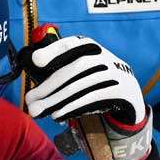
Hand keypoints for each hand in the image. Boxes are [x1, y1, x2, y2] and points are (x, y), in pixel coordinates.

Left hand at [21, 35, 152, 159]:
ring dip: (56, 99)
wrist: (129, 95)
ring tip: (39, 110)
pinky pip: (93, 97)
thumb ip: (59, 75)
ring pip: (80, 85)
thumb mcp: (81, 72)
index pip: (71, 44)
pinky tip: (57, 114)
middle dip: (48, 85)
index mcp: (90, 47)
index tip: (36, 61)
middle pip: (73, 69)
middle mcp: (104, 56)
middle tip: (30, 100)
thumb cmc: (96, 82)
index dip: (53, 51)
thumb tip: (32, 95)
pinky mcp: (122, 89)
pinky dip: (72, 106)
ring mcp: (115, 71)